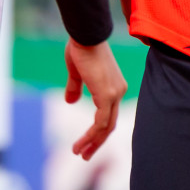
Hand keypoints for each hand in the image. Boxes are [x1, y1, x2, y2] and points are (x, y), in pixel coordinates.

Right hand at [64, 39, 126, 160]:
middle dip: (96, 142)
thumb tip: (71, 101)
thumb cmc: (81, 47)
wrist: (86, 34)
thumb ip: (76, 87)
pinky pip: (100, 122)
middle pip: (110, 124)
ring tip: (79, 154)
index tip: (85, 142)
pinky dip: (91, 136)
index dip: (97, 130)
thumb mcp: (77, 72)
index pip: (108, 114)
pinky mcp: (108, 95)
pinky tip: (80, 144)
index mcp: (114, 86)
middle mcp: (118, 91)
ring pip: (106, 127)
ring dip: (92, 143)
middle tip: (84, 155)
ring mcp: (115, 94)